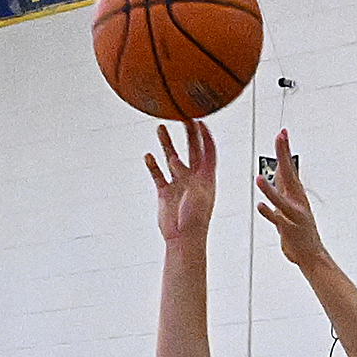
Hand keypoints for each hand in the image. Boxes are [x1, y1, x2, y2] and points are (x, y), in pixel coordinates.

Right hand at [144, 117, 217, 244]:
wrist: (184, 240)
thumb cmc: (196, 220)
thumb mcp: (196, 194)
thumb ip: (186, 175)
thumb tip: (173, 159)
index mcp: (207, 176)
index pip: (208, 149)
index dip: (205, 134)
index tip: (200, 119)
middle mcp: (193, 176)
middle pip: (192, 148)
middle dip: (188, 132)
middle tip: (183, 116)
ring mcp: (179, 183)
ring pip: (172, 158)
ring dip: (167, 143)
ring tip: (161, 128)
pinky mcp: (166, 193)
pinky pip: (158, 175)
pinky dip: (153, 165)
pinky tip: (148, 156)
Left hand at [250, 129, 324, 267]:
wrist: (311, 254)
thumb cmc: (299, 229)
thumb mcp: (290, 204)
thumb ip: (283, 188)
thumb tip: (279, 170)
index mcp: (296, 194)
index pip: (289, 168)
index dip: (284, 151)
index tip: (282, 132)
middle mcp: (297, 201)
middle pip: (289, 174)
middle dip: (284, 155)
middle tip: (280, 137)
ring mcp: (294, 215)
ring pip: (281, 200)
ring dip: (270, 189)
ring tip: (259, 178)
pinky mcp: (290, 230)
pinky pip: (278, 220)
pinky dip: (269, 213)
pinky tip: (260, 206)